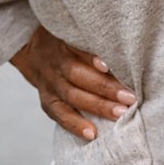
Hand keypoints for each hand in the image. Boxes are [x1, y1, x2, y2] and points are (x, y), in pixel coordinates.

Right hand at [10, 26, 136, 139]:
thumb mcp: (74, 31)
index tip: (108, 65)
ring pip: (72, 96)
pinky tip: (92, 134)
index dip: (90, 57)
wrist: (33, 52)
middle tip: (129, 97)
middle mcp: (55, 63)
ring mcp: (49, 84)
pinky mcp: (47, 101)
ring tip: (119, 114)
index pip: (76, 48)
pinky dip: (75, 125)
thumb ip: (93, 38)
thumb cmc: (66, 40)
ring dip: (97, 107)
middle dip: (104, 87)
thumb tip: (127, 50)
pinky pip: (60, 114)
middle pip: (77, 75)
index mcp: (62, 42)